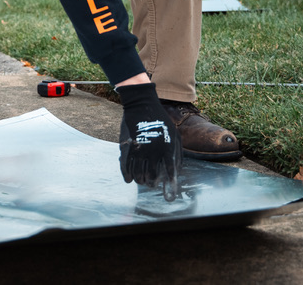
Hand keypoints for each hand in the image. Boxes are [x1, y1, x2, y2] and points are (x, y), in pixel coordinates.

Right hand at [117, 82, 181, 200]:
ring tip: (142, 181)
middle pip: (151, 176)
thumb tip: (177, 171)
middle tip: (151, 184)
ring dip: (140, 180)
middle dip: (151, 183)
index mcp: (166, 148)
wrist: (141, 106)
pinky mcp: (127, 146)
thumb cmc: (160, 121)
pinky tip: (129, 179)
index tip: (170, 196)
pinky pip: (125, 166)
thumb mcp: (175, 135)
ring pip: (138, 173)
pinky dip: (126, 175)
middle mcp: (153, 151)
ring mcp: (139, 149)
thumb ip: (177, 153)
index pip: (169, 172)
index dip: (170, 185)